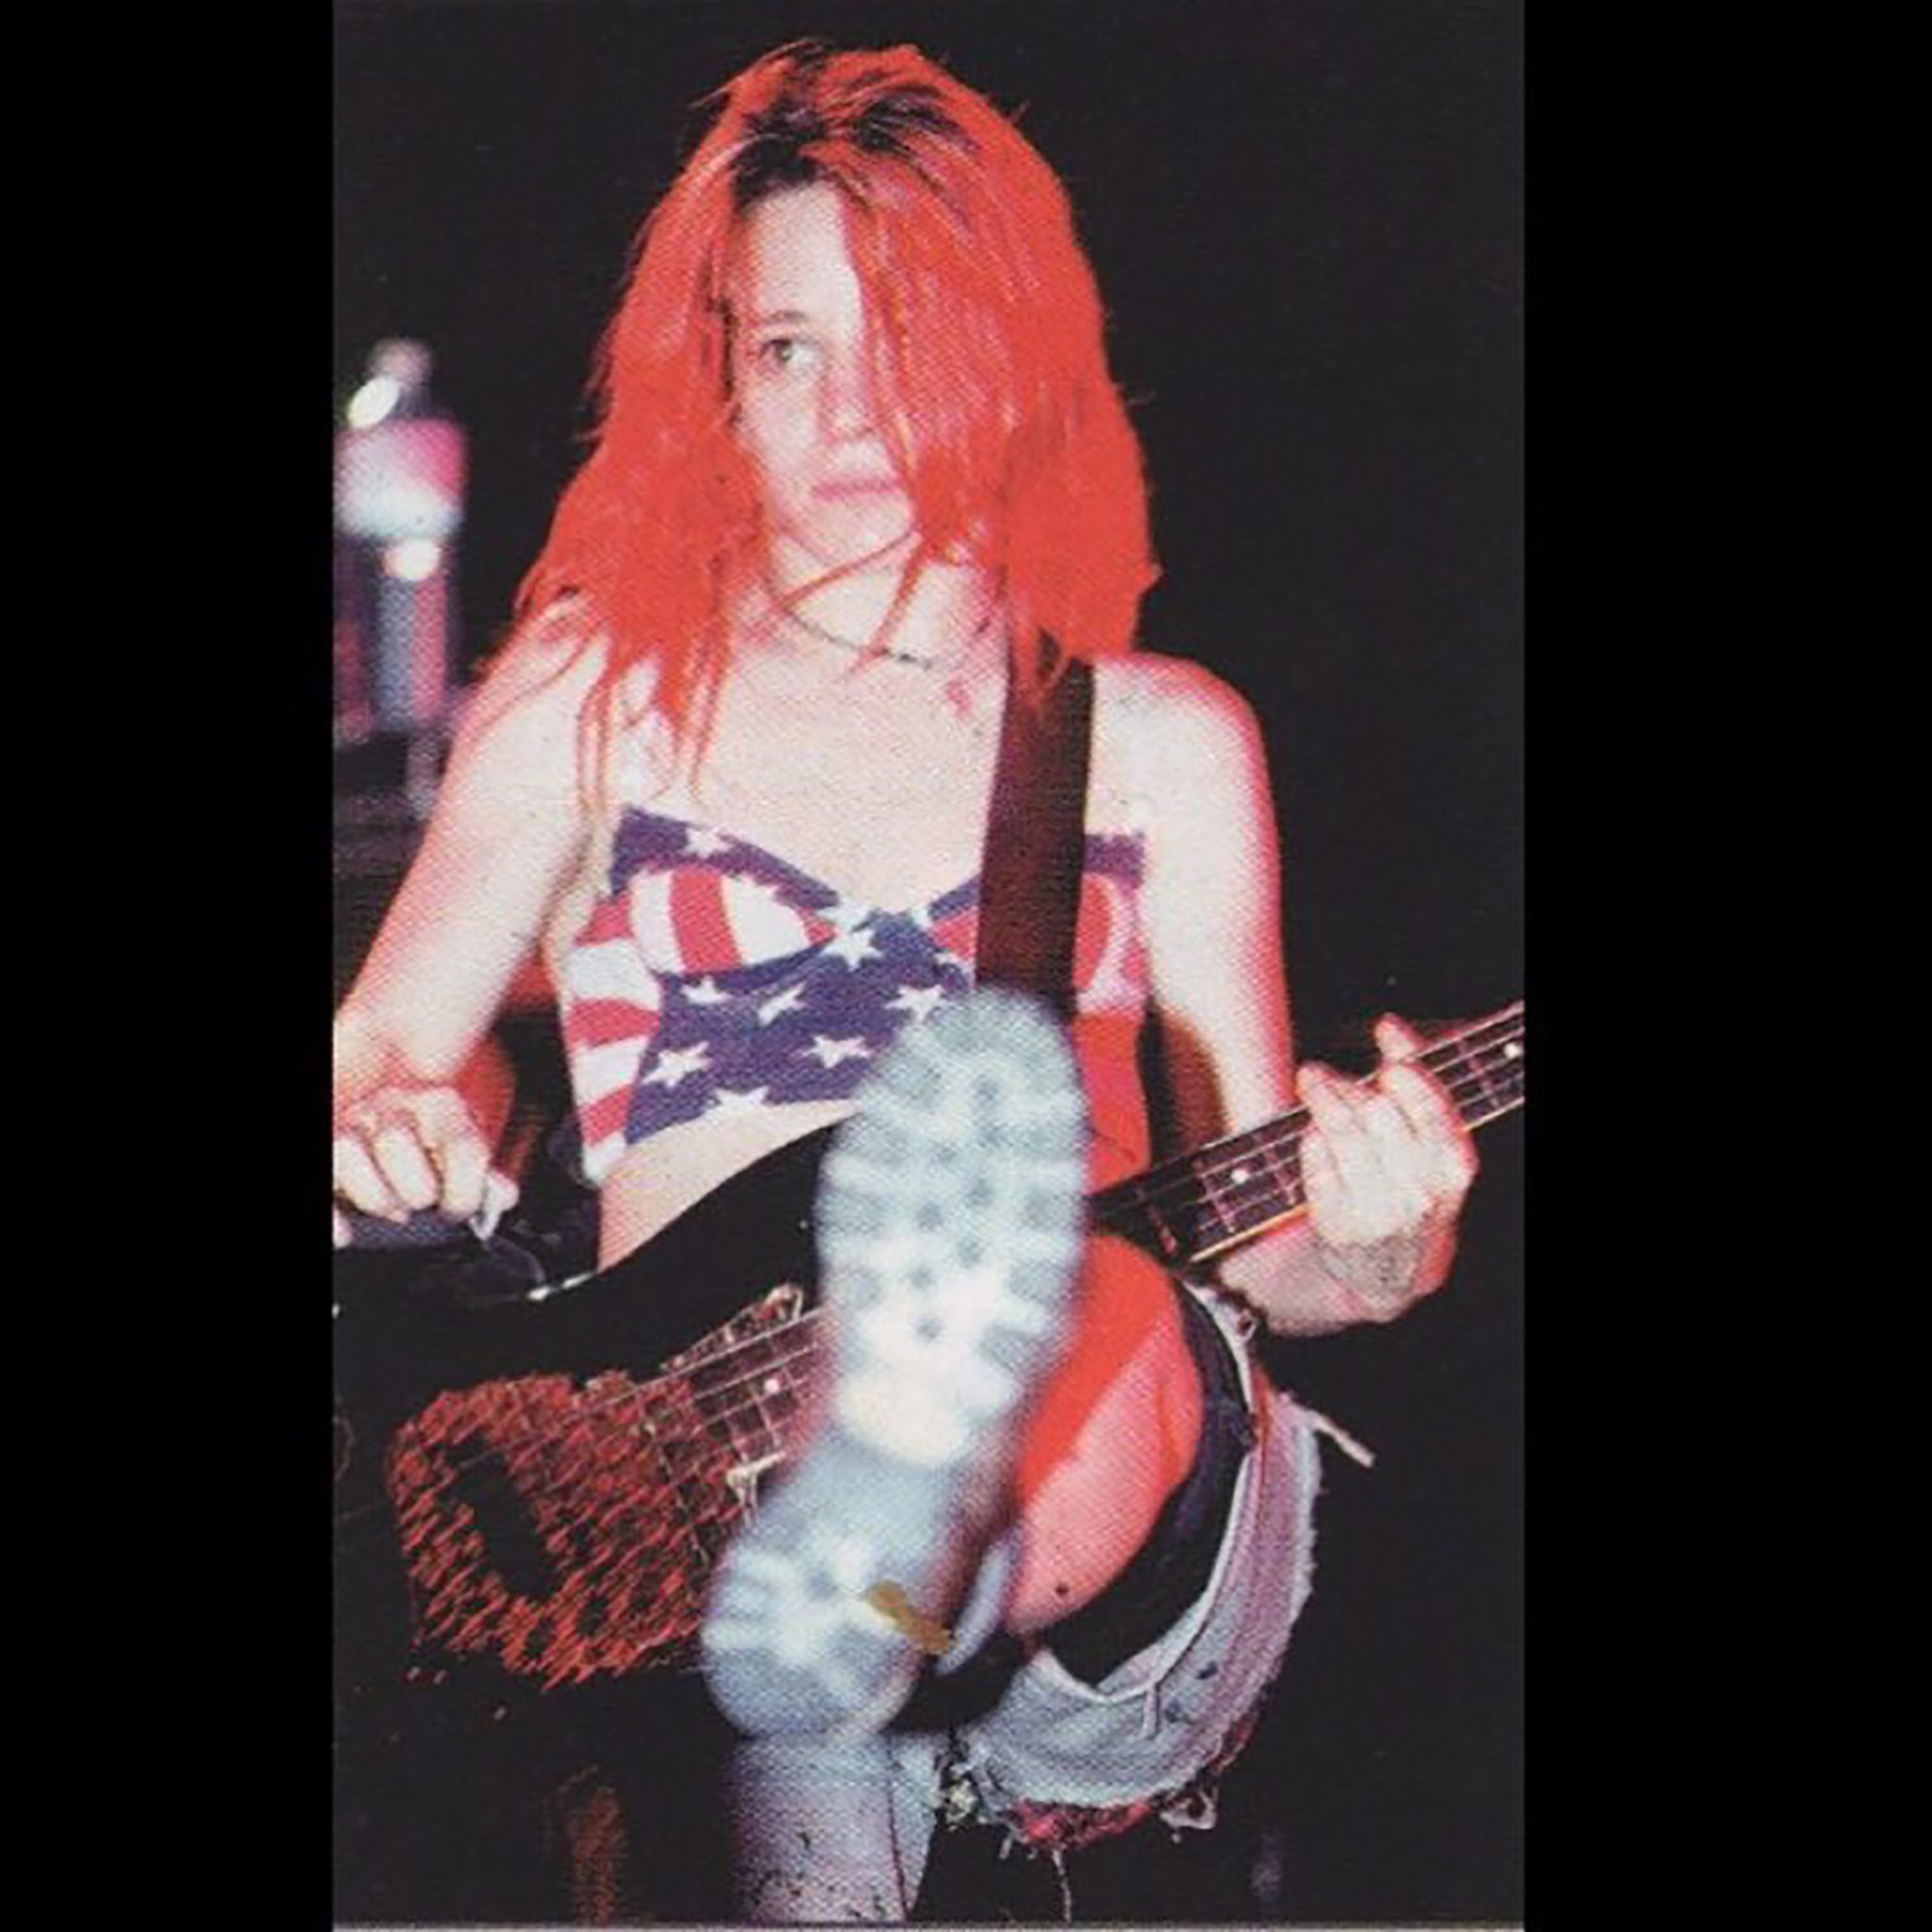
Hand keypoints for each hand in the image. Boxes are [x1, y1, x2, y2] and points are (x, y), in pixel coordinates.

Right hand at [331, 1080, 515, 1247]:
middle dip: (413, 1187)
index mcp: (441, 1106)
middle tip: (419, 1205)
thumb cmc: (435, 1151)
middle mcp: (394, 1106)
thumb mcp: (465, 1160)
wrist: (398, 1138)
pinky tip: (347, 1235)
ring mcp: (355, 1122)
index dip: (465, 1189)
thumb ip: (487, 1180)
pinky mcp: (331, 1144)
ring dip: (373, 1195)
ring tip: (390, 1211)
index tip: (458, 1212)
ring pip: (347, 1149)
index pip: (460, 1143)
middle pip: (395, 1139)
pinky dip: (334, 1215)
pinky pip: (324, 1171)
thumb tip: (500, 1197)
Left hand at [1297, 1015, 1478, 1321]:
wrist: (1392, 1274)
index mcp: (1453, 1168)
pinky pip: (1316, 1158)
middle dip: (1347, 1083)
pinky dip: (1311, 1137)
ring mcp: (1378, 1211)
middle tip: (1324, 1074)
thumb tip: (1390, 1027)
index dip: (1403, 1058)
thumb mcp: (1431, 1149)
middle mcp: (1420, 1193)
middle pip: (1376, 1109)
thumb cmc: (1410, 1192)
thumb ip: (1419, 1089)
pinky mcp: (1337, 1223)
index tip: (1383, 1029)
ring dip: (1321, 1097)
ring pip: (1342, 1129)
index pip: (1428, 1100)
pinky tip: (1314, 1134)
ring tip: (1312, 1083)